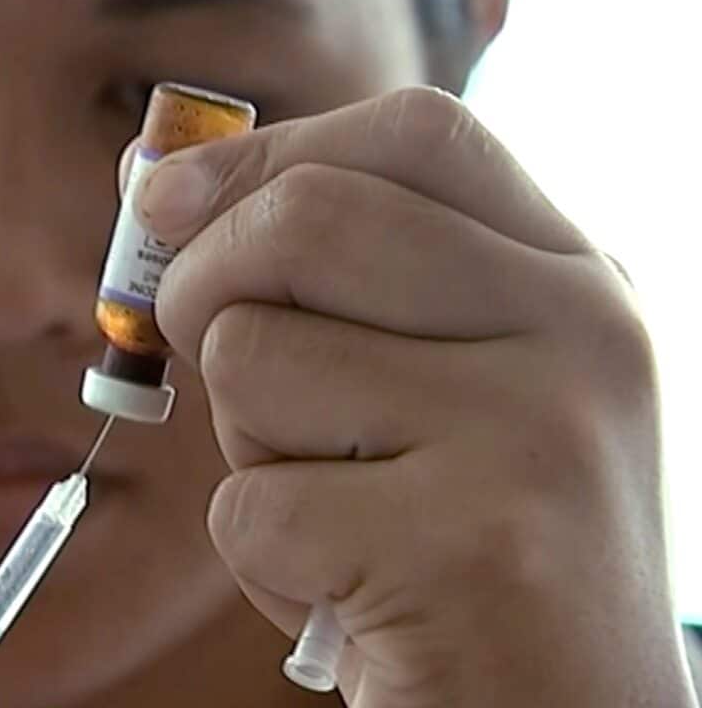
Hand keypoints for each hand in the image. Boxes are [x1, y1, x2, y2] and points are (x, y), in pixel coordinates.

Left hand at [134, 87, 695, 706]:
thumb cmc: (465, 551)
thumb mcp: (436, 390)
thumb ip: (330, 281)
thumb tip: (153, 178)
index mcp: (571, 282)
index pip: (411, 136)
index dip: (262, 152)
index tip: (161, 197)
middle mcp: (577, 334)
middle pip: (305, 218)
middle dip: (204, 291)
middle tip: (213, 369)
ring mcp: (532, 434)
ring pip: (253, 359)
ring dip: (251, 449)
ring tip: (343, 512)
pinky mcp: (467, 549)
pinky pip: (250, 504)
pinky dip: (265, 561)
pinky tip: (353, 593)